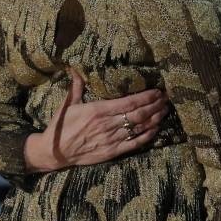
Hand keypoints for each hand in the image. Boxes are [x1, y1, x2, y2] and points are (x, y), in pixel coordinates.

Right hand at [24, 68, 167, 171]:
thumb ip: (76, 86)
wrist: (55, 152)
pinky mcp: (112, 152)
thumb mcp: (68, 104)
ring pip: (138, 128)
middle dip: (154, 106)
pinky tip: (156, 130)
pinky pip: (133, 144)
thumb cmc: (61, 126)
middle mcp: (107, 125)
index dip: (145, 97)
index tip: (157, 91)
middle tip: (166, 99)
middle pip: (137, 114)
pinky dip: (146, 137)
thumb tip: (75, 68)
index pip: (128, 102)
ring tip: (165, 111)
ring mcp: (111, 140)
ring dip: (154, 119)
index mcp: (98, 110)